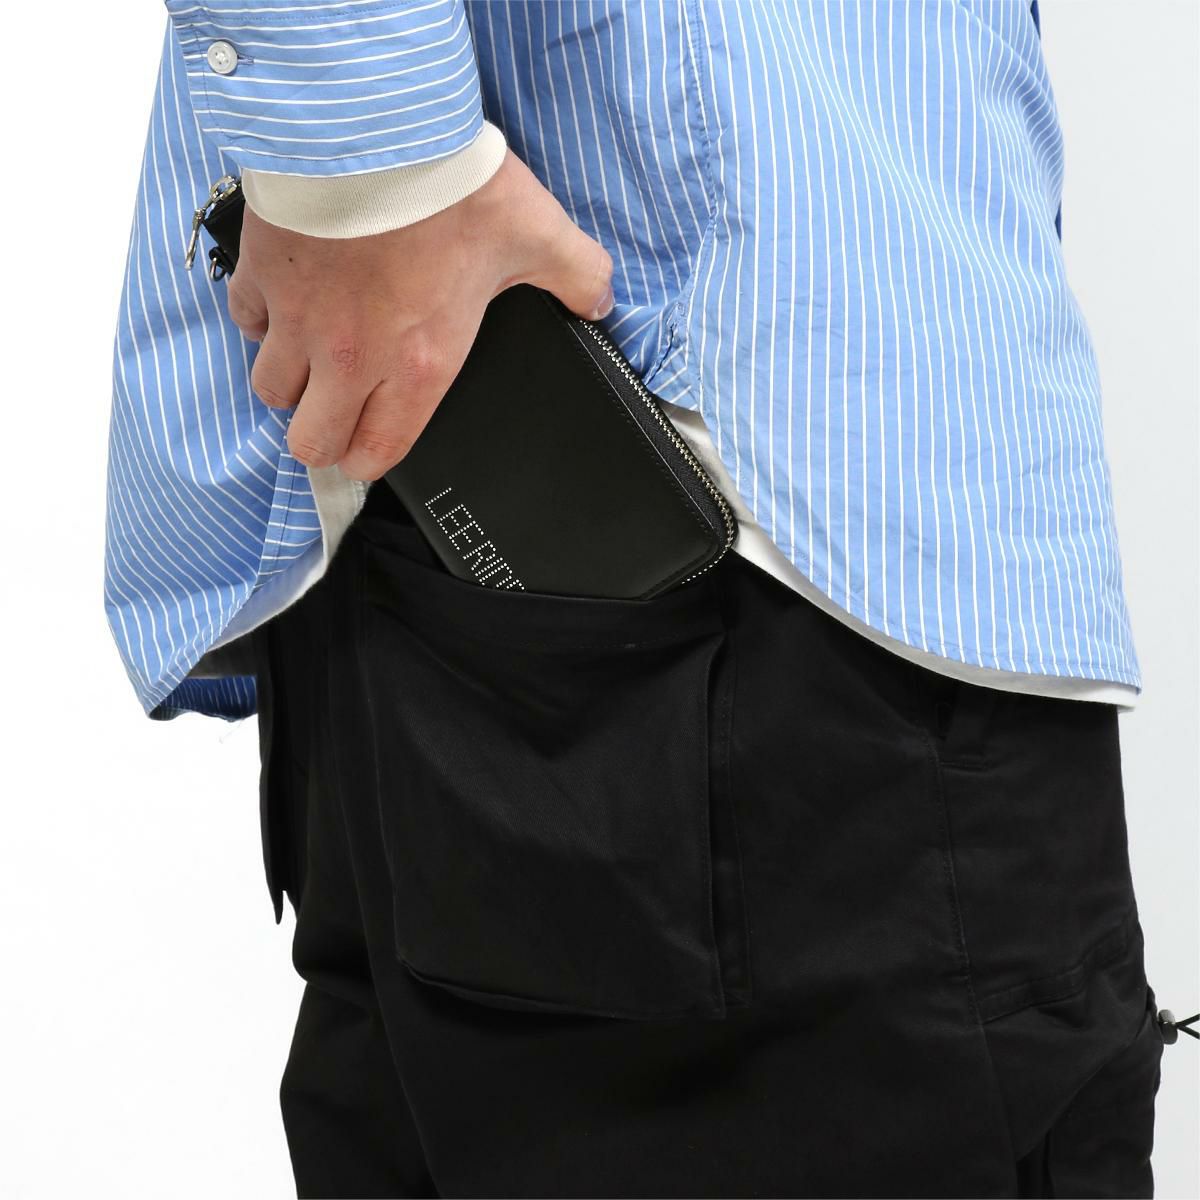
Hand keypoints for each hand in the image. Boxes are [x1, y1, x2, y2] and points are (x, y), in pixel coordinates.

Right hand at [226, 149, 614, 480]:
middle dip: (324, 437)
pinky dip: (260, 321)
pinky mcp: (262, 276)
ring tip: (313, 359)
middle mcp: (352, 359)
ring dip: (291, 383)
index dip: (369, 462)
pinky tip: (284, 304)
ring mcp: (299, 320)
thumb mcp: (536, 233)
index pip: (376, 453)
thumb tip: (600, 299)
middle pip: (310, 442)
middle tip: (338, 414)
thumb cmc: (451, 187)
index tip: (369, 450)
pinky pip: (244, 322)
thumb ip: (577, 275)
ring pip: (270, 391)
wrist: (374, 125)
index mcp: (418, 366)